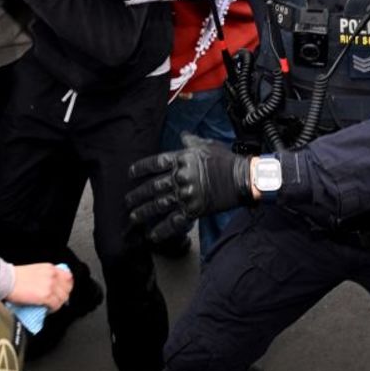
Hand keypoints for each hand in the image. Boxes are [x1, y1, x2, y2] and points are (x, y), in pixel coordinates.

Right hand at [8, 263, 73, 310]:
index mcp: (50, 268)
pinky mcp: (46, 296)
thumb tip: (51, 286)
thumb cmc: (15, 276)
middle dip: (63, 296)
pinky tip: (47, 309)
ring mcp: (50, 286)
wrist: (7, 280)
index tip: (63, 291)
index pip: (68, 277)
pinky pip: (56, 305)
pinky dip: (53, 309)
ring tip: (50, 306)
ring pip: (63, 298)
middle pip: (67, 289)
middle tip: (56, 301)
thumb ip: (46, 276)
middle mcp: (52, 276)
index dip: (67, 286)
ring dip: (58, 304)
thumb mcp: (36, 270)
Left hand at [125, 133, 253, 241]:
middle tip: (127, 201)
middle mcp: (180, 177)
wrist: (242, 178)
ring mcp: (186, 194)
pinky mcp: (194, 210)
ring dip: (144, 212)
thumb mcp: (207, 144)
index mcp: (181, 159)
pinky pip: (174, 222)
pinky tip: (152, 235)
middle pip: (152, 187)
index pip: (154, 163)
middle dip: (137, 195)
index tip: (130, 174)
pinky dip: (162, 230)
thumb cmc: (226, 160)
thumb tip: (182, 135)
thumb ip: (191, 141)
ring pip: (158, 205)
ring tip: (133, 217)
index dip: (140, 169)